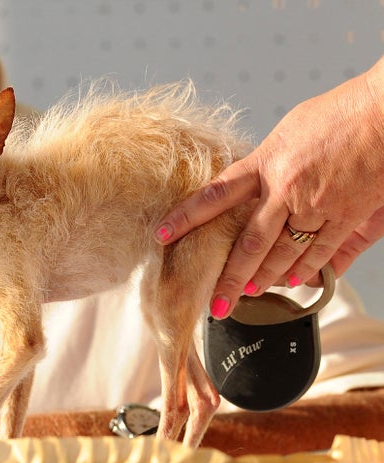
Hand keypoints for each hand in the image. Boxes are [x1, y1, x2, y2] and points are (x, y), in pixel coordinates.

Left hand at [154, 56, 383, 318]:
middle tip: (216, 302)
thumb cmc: (339, 114)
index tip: (162, 235)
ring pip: (284, 254)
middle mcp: (286, 188)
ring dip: (265, 278)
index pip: (215, 194)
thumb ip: (266, 164)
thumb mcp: (288, 132)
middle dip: (231, 277)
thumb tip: (250, 185)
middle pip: (250, 243)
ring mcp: (317, 205)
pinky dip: (306, 271)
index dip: (185, 217)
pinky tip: (292, 282)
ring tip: (248, 293)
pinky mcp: (347, 216)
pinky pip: (321, 253)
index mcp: (266, 161)